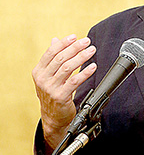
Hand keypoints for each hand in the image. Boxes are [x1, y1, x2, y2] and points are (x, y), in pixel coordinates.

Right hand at [32, 34, 96, 150]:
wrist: (53, 118)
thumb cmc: (53, 94)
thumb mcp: (48, 76)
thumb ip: (52, 58)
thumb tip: (55, 40)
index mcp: (38, 72)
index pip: (50, 53)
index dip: (63, 43)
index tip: (74, 36)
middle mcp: (42, 79)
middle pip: (60, 58)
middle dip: (75, 48)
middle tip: (86, 41)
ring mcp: (50, 88)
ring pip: (67, 68)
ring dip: (81, 57)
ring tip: (91, 51)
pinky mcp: (60, 96)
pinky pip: (74, 81)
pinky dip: (85, 72)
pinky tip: (93, 67)